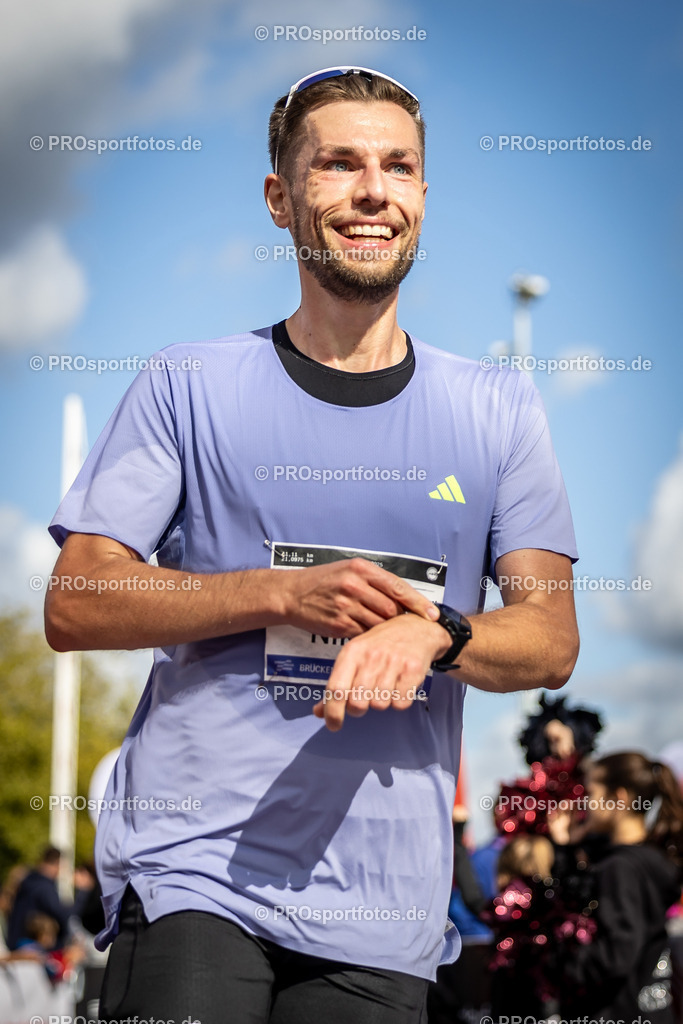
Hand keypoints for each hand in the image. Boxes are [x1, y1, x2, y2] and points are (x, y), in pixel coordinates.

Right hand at [280, 557, 439, 637]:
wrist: (290, 594)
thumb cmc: (322, 581)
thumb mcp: (347, 569)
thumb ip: (374, 580)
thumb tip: (402, 597)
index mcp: (360, 569)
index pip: (398, 588)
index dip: (419, 603)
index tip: (433, 615)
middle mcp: (354, 586)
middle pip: (391, 609)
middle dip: (400, 618)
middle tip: (406, 624)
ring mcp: (346, 607)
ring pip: (379, 624)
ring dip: (385, 630)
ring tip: (386, 631)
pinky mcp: (338, 625)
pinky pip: (364, 634)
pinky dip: (368, 635)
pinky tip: (367, 633)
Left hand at [312, 612, 449, 730]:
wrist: (416, 628)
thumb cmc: (380, 645)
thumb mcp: (354, 657)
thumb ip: (337, 684)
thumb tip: (318, 712)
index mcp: (352, 652)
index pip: (336, 689)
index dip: (332, 712)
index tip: (333, 725)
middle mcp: (371, 656)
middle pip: (357, 703)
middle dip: (358, 708)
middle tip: (364, 698)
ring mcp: (393, 662)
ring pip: (379, 705)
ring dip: (381, 702)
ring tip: (385, 686)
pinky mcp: (413, 670)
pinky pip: (400, 704)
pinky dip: (399, 701)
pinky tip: (399, 685)